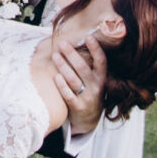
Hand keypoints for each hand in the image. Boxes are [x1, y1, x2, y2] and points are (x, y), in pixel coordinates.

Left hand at [49, 0, 110, 132]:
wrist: (88, 121)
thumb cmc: (89, 94)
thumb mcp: (95, 82)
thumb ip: (89, 67)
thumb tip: (78, 43)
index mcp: (102, 79)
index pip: (101, 61)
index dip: (96, 48)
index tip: (88, 35)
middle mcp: (96, 88)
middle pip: (83, 68)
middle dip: (72, 55)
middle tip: (62, 43)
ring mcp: (87, 98)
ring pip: (74, 80)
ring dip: (64, 67)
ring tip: (55, 56)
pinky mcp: (78, 108)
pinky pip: (69, 95)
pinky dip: (62, 85)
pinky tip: (56, 76)